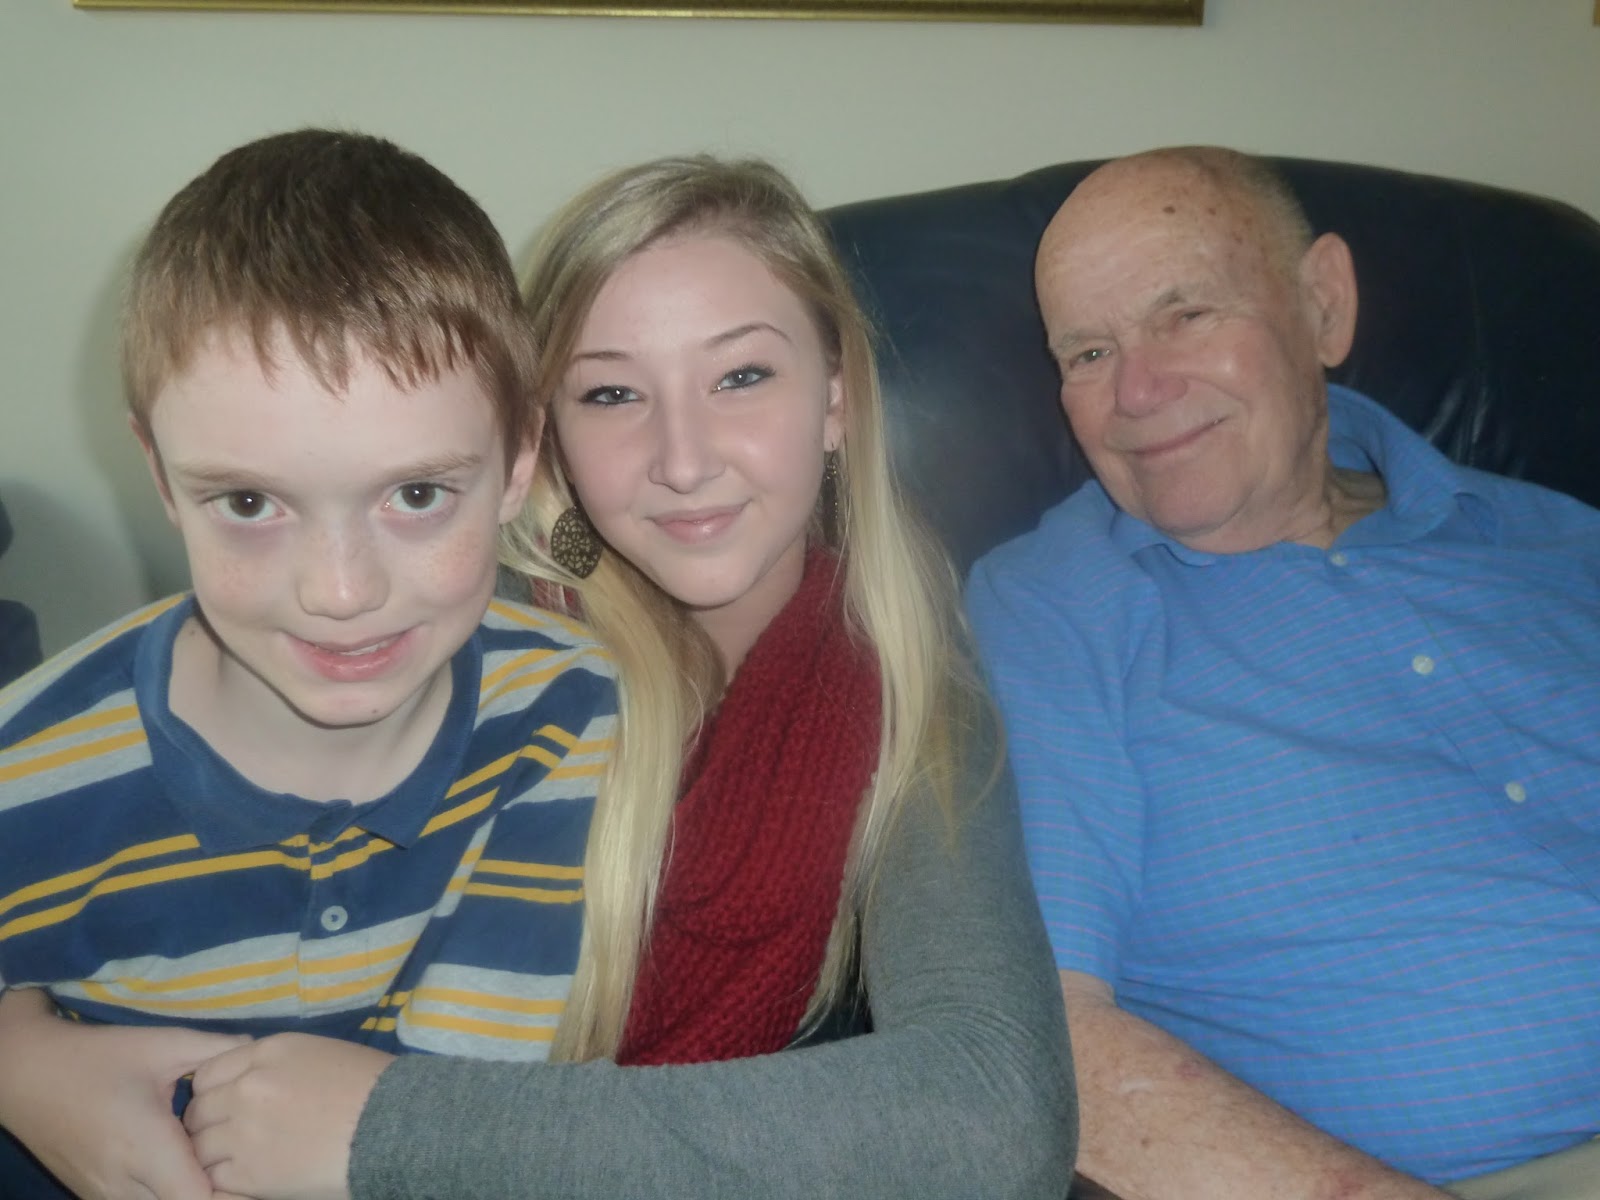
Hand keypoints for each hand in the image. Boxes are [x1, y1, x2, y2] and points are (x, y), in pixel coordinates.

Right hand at [0, 987, 248, 1199]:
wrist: (27, 1074)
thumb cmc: (100, 1058)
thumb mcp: (165, 1044)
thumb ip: (218, 1051)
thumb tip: (259, 1050)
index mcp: (146, 1149)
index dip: (235, 1191)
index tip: (257, 1165)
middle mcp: (123, 1186)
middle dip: (218, 1195)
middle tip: (246, 1166)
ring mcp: (105, 1198)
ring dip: (189, 1194)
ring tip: (217, 1166)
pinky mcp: (95, 1197)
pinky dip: (165, 1196)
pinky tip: (184, 1167)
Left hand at [185, 1033, 394, 1199]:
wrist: (392, 1125)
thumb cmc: (368, 1084)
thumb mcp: (316, 1052)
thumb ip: (271, 1062)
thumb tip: (246, 1080)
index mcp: (266, 1053)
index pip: (207, 1074)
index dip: (213, 1092)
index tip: (225, 1105)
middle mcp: (247, 1088)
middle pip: (198, 1111)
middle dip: (208, 1124)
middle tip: (230, 1136)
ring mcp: (243, 1132)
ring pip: (200, 1147)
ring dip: (213, 1154)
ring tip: (239, 1159)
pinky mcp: (249, 1173)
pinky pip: (213, 1177)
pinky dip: (225, 1179)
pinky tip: (247, 1176)